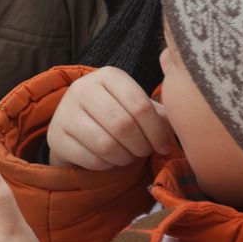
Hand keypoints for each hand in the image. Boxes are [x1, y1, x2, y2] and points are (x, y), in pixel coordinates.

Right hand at [46, 66, 174, 169]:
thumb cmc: (119, 115)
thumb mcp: (140, 108)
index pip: (140, 106)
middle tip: (144, 152)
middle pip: (122, 126)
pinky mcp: (55, 136)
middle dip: (141, 146)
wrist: (78, 126)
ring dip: (125, 158)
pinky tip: (109, 159)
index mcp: (108, 75)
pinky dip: (106, 165)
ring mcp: (65, 111)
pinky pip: (90, 159)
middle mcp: (82, 88)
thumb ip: (164, 112)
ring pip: (106, 145)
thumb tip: (187, 122)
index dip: (157, 132)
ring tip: (128, 155)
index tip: (164, 146)